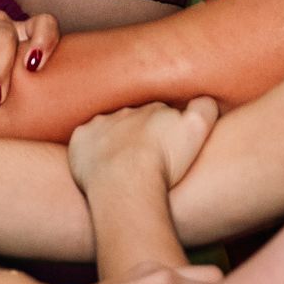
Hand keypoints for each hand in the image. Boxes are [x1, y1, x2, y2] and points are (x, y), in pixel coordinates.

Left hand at [67, 97, 219, 199]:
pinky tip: (99, 168)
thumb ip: (203, 107)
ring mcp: (99, 125)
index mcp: (154, 110)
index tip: (169, 145)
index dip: (167, 129)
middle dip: (141, 133)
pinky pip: (84, 141)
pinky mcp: (79, 141)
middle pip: (135, 120)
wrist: (125, 183)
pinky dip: (91, 151)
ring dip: (116, 142)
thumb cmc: (164, 162)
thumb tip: (203, 99)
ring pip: (108, 129)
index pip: (162, 114)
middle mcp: (125, 112)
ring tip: (124, 167)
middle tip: (148, 158)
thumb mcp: (197, 128)